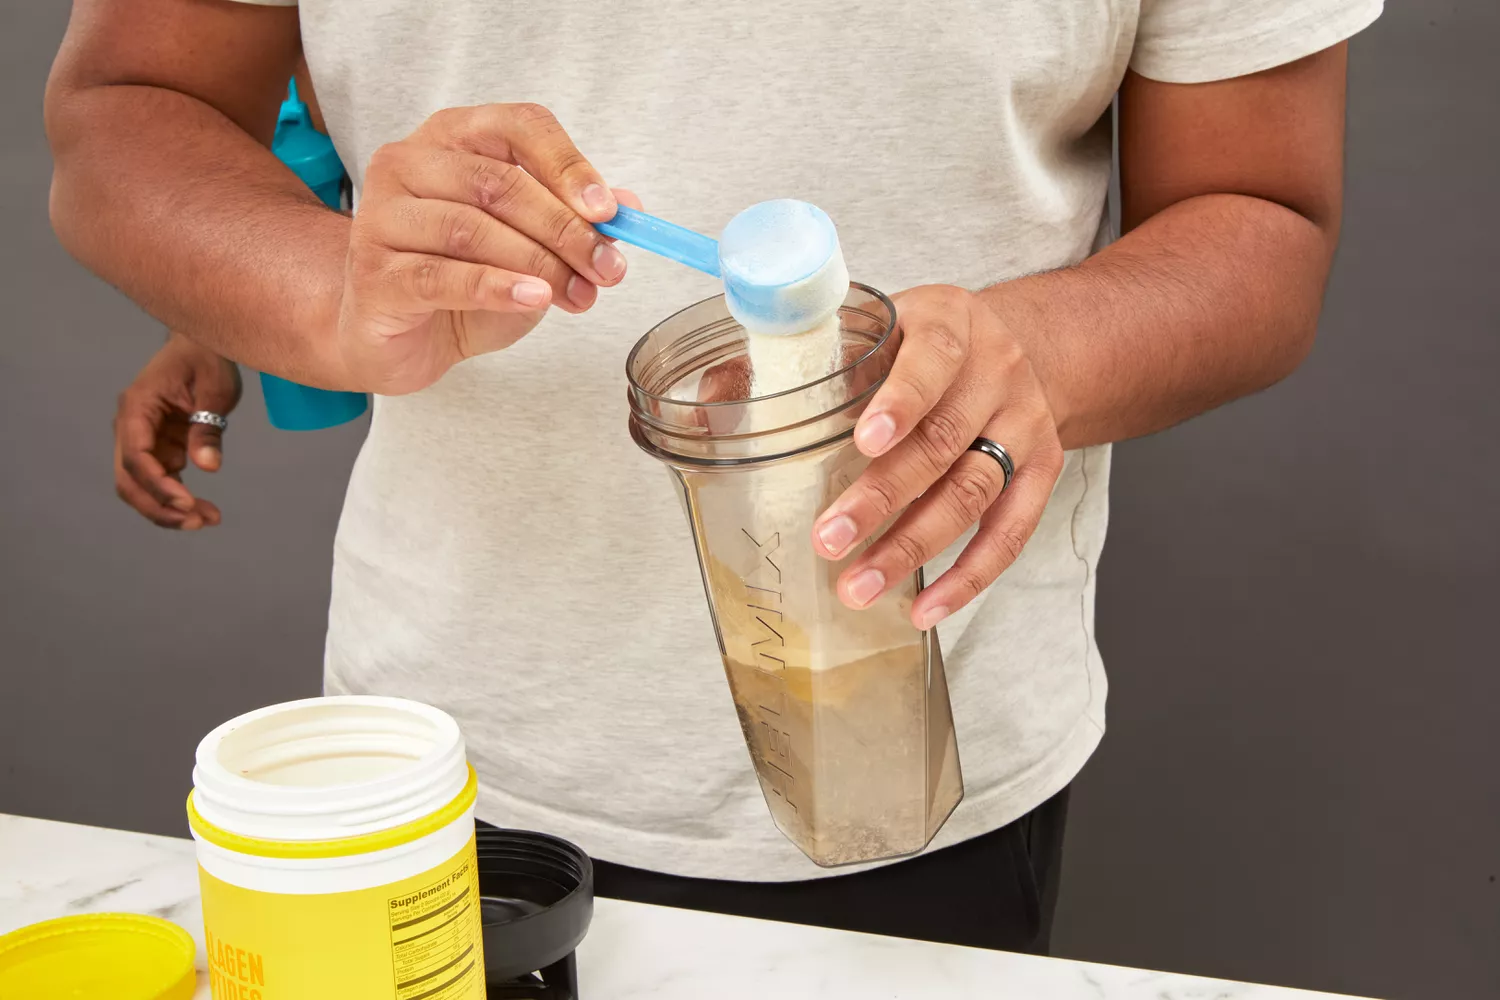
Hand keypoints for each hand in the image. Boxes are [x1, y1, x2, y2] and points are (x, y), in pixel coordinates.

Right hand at [114, 333, 241, 529]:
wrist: (202, 345)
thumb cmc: (206, 358)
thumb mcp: (215, 388)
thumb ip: (207, 427)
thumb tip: (207, 466)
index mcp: (136, 408)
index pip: (135, 457)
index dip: (159, 485)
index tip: (188, 503)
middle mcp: (130, 427)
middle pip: (129, 479)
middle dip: (159, 507)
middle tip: (197, 521)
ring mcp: (141, 440)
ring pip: (141, 486)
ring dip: (168, 508)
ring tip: (207, 519)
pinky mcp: (158, 448)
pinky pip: (159, 480)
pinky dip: (177, 497)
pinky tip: (203, 509)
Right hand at [340, 103, 639, 393]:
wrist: (401, 338)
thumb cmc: (462, 281)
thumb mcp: (529, 245)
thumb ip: (574, 221)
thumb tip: (629, 208)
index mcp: (452, 137)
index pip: (517, 126)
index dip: (567, 165)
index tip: (607, 210)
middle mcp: (409, 164)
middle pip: (499, 183)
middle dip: (565, 229)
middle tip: (607, 267)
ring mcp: (383, 217)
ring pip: (472, 230)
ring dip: (539, 264)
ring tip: (580, 294)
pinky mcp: (375, 274)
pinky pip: (443, 276)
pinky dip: (497, 287)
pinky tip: (534, 298)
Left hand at [811, 286, 1065, 628]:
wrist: (1018, 344)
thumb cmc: (922, 343)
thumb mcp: (874, 325)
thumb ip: (802, 357)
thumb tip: (708, 399)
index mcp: (948, 322)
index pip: (930, 359)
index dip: (900, 401)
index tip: (863, 441)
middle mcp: (995, 371)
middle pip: (943, 441)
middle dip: (882, 496)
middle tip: (828, 538)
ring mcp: (1024, 423)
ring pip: (973, 492)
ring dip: (913, 546)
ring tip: (859, 586)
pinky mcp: (1043, 468)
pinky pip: (1011, 532)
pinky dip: (968, 577)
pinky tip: (924, 608)